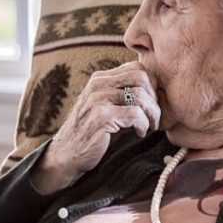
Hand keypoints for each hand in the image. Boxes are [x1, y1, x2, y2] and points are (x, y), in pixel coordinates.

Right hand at [30, 62, 160, 193]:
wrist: (66, 154)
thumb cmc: (92, 133)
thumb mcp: (106, 107)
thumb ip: (123, 94)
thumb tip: (156, 89)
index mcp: (99, 79)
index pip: (136, 68)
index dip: (151, 86)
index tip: (150, 105)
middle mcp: (97, 84)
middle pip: (141, 77)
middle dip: (154, 98)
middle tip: (153, 117)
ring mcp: (98, 99)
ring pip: (141, 95)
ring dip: (152, 114)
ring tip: (149, 127)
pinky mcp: (101, 117)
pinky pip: (135, 114)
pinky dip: (143, 125)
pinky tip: (139, 133)